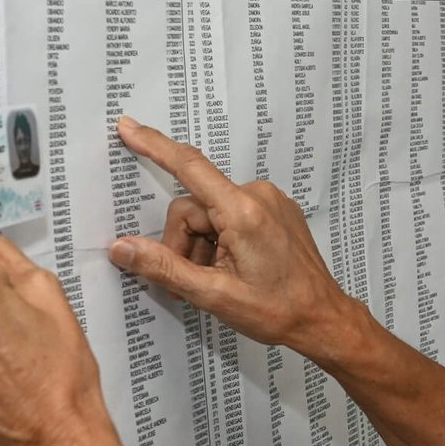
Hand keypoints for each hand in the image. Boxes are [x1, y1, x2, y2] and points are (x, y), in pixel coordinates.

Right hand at [110, 116, 362, 360]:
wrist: (322, 318)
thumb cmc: (276, 310)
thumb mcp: (212, 295)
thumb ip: (164, 268)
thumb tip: (121, 247)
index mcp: (243, 211)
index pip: (189, 167)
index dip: (154, 146)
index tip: (129, 127)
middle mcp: (258, 195)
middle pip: (193, 205)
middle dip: (184, 242)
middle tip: (193, 280)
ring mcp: (269, 201)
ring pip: (209, 213)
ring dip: (202, 245)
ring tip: (218, 279)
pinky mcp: (274, 210)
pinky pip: (230, 214)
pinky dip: (221, 239)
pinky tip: (233, 268)